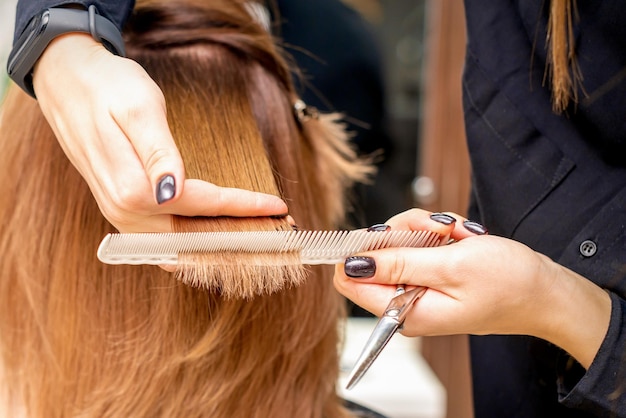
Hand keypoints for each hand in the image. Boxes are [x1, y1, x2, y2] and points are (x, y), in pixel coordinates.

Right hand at [32, 34, 286, 232]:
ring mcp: (122, 216)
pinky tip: (216, 243)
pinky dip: (195, 244)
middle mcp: (126, 212)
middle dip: (240, 234)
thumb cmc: (107, 88)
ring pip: (181, 243)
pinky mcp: (123, 210)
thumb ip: (159, 153)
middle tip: (281, 229)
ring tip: (258, 236)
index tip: (279, 207)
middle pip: (195, 235)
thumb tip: (172, 191)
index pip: (204, 206)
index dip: (244, 208)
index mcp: (133, 189)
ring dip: (220, 243)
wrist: (68, 84)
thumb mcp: (138, 109)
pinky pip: (164, 240)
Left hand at [334, 208, 610, 367]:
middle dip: (403, 232)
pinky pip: (418, 243)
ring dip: (425, 229)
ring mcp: (418, 287)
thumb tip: (352, 263)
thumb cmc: (509, 284)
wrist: (546, 291)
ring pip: (397, 242)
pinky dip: (437, 233)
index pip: (349, 281)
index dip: (359, 249)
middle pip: (374, 253)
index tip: (386, 232)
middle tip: (437, 231)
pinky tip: (460, 237)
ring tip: (455, 234)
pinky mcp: (430, 275)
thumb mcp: (450, 266)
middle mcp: (405, 302)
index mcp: (403, 311)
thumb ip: (398, 263)